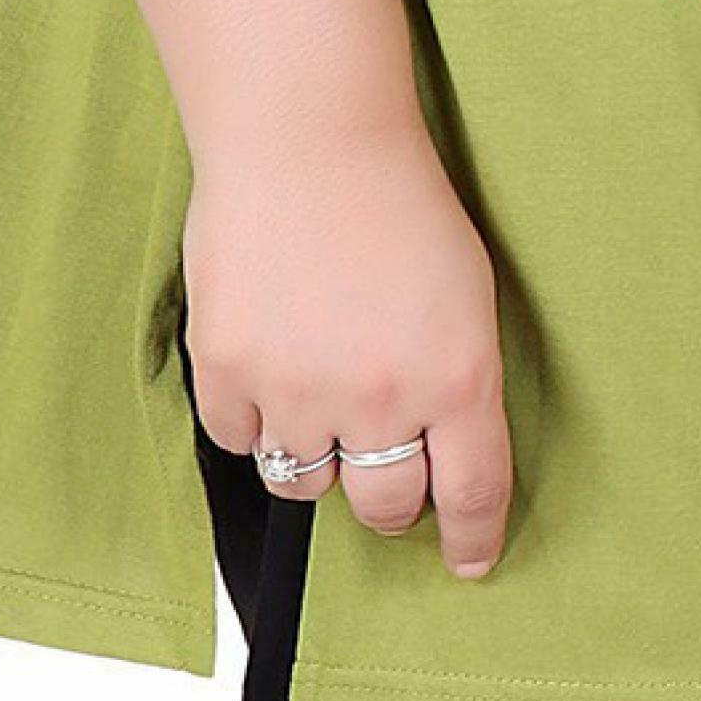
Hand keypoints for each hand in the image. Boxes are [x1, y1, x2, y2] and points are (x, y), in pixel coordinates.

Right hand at [182, 113, 512, 580]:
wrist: (306, 138)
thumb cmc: (394, 201)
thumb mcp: (464, 293)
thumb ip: (454, 380)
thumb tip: (437, 450)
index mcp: (457, 377)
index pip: (471, 493)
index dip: (470, 538)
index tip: (467, 562)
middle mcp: (382, 398)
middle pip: (385, 505)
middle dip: (388, 499)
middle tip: (381, 466)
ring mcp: (299, 391)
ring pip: (306, 479)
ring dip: (315, 451)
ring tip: (315, 387)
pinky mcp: (229, 374)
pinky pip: (240, 440)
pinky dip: (253, 417)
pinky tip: (266, 360)